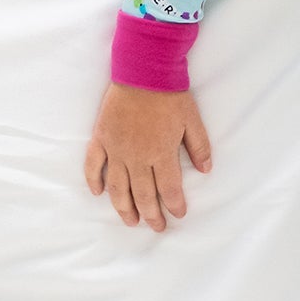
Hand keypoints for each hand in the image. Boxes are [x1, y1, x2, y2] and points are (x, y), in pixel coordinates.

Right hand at [84, 82, 212, 231]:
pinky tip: (98, 193)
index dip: (174, 205)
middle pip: (143, 194)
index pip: (169, 188)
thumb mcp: (193, 121)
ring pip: (118, 187)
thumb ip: (199, 147)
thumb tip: (205, 170)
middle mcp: (137, 157)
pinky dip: (94, 181)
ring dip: (123, 207)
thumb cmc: (170, 95)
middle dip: (151, 214)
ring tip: (130, 221)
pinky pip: (94, 165)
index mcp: (161, 154)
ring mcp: (116, 150)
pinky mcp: (101, 139)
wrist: (143, 72)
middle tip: (156, 228)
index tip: (178, 215)